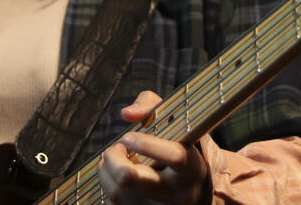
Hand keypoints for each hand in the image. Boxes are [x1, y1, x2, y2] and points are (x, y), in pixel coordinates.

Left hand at [97, 90, 209, 204]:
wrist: (195, 194)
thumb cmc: (180, 149)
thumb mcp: (176, 124)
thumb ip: (151, 106)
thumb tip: (126, 114)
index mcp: (192, 167)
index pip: (174, 156)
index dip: (146, 144)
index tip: (127, 136)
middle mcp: (178, 194)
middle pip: (130, 179)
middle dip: (113, 159)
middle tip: (116, 148)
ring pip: (117, 192)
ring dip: (105, 170)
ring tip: (114, 159)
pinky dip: (108, 186)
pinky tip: (114, 176)